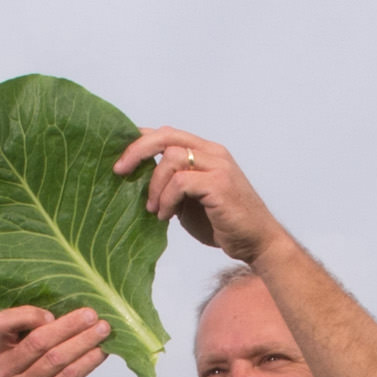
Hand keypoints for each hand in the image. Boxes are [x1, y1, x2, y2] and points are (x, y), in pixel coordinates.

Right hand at [0, 306, 111, 376]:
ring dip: (83, 341)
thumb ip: (45, 331)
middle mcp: (5, 373)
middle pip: (37, 341)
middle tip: (92, 314)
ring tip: (103, 329)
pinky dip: (88, 361)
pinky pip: (69, 376)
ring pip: (56, 358)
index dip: (28, 314)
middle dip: (68, 325)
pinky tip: (102, 351)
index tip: (53, 314)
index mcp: (0, 353)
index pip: (2, 323)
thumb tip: (78, 304)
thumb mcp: (41, 354)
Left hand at [117, 128, 284, 263]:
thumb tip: (136, 180)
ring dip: (154, 186)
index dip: (139, 140)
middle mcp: (212, 152)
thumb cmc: (223, 224)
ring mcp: (218, 165)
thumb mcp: (189, 201)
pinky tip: (165, 216)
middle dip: (137, 151)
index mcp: (205, 152)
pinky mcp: (219, 183)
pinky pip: (181, 182)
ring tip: (154, 210)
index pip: (167, 133)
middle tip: (120, 171)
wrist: (257, 242)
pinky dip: (167, 199)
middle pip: (165, 135)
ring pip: (170, 158)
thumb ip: (170, 185)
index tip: (119, 157)